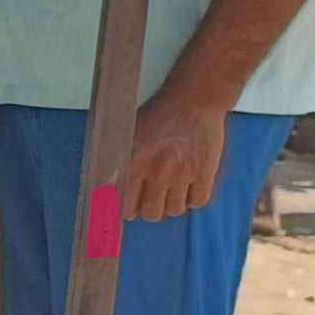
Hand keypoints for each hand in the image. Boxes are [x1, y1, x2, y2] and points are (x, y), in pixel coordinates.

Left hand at [124, 86, 227, 221]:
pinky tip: (190, 187)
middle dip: (150, 208)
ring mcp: (182, 175)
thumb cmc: (160, 113)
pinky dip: (194, 198)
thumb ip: (120, 160)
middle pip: (151, 213)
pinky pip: (199, 201)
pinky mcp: (205, 173)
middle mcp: (157, 173)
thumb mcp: (129, 134)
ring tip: (172, 190)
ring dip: (172, 204)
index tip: (130, 208)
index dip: (127, 210)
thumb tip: (109, 184)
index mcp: (133, 164)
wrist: (193, 100)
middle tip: (152, 199)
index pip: (125, 206)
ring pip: (175, 210)